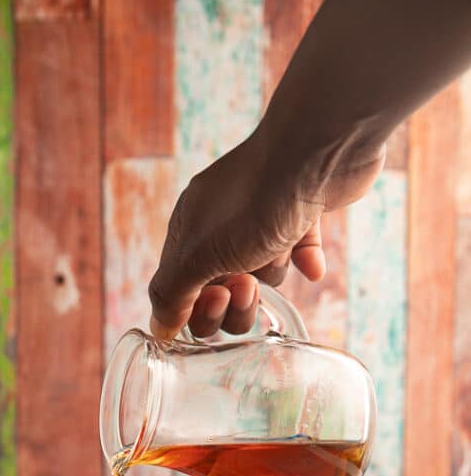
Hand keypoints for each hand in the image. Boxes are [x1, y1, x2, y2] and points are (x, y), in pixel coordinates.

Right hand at [148, 122, 385, 339]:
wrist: (317, 147)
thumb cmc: (253, 201)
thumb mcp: (199, 256)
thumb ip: (172, 294)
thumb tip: (158, 328)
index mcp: (188, 229)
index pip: (180, 290)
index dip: (197, 309)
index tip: (217, 300)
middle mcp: (220, 223)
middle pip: (221, 292)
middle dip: (236, 302)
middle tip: (247, 286)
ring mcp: (262, 218)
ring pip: (262, 274)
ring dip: (271, 269)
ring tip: (278, 248)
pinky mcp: (301, 213)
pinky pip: (299, 251)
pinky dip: (304, 258)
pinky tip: (310, 261)